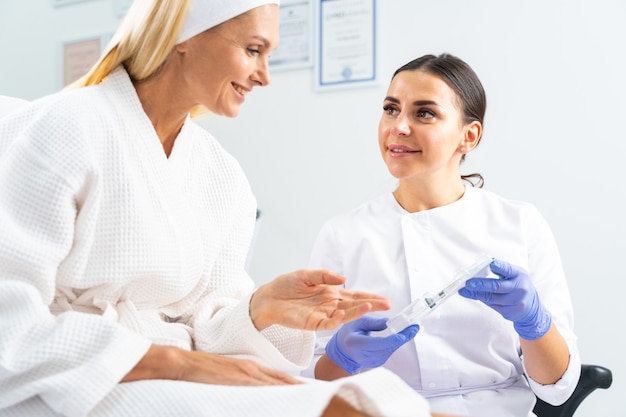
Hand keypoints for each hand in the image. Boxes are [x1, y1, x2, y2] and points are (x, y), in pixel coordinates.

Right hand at [123, 345, 300, 385]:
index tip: (314, 392)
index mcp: (253, 368)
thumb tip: (261, 392)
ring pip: (277, 386)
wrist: (185, 364)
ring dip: (295, 394)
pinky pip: (262, 389)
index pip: (282, 379)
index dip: (299, 386)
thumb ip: (247, 381)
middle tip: (322, 397)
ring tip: (313, 400)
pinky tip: (288, 400)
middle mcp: (255, 370)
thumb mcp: (231, 373)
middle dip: (303, 391)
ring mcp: (248, 376)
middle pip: (284, 383)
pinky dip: (277, 395)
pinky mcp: (239, 380)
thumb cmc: (205, 370)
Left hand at [250, 270, 390, 330]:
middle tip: (387, 305)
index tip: (384, 299)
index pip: (354, 295)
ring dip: (357, 312)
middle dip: (371, 305)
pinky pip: (326, 324)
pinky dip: (335, 320)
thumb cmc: (287, 285)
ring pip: (344, 315)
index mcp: (331, 292)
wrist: (268, 297)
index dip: (369, 297)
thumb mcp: (307, 274)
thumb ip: (324, 275)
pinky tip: (343, 314)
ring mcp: (322, 315)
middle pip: (354, 306)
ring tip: (370, 307)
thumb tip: (343, 278)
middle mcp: (330, 305)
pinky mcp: (312, 323)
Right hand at [325, 316, 418, 373]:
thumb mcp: (357, 322)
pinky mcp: (377, 363)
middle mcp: (364, 356)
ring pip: (390, 350)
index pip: (377, 343)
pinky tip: (401, 335)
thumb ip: (373, 323)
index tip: (403, 334)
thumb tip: (389, 323)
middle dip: (403, 337)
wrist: (343, 351)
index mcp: (356, 344)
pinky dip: (396, 344)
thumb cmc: (349, 334)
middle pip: (387, 348)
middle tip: (415, 327)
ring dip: (401, 340)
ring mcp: (371, 362)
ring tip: (411, 329)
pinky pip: (389, 352)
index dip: (392, 340)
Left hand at [458, 258, 551, 339]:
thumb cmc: (519, 287)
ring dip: (476, 293)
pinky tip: (474, 295)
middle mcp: (519, 288)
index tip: (491, 264)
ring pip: (491, 298)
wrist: (532, 309)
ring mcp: (515, 302)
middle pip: (497, 286)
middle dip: (481, 284)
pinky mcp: (510, 312)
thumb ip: (501, 271)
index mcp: (520, 275)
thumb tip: (481, 267)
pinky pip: (492, 305)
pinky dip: (481, 299)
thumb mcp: (515, 275)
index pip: (509, 270)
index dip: (500, 267)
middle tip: (468, 283)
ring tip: (465, 290)